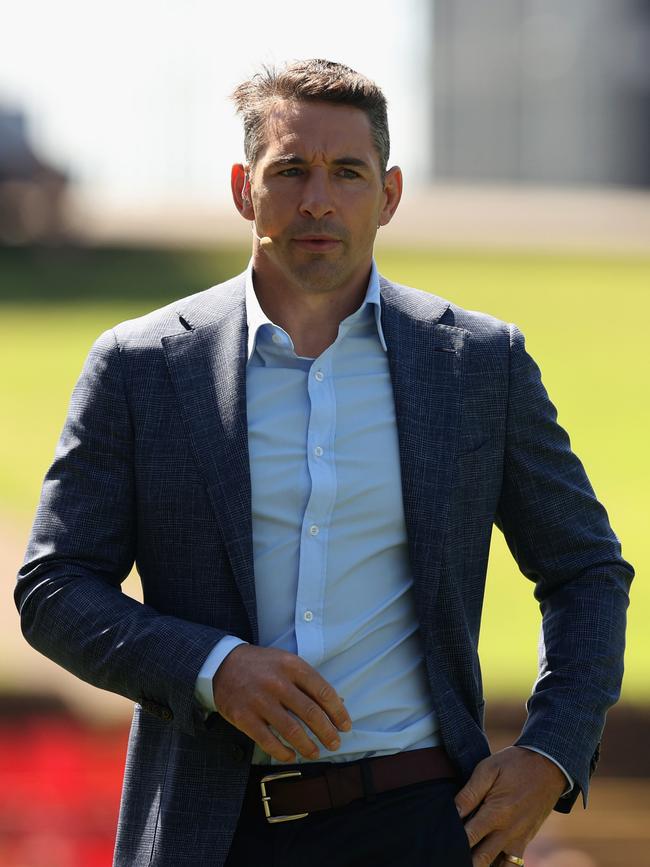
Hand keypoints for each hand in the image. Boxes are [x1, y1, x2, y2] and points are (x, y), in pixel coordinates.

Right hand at [212, 644, 351, 761]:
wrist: (222, 664)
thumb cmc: (262, 665)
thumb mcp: (287, 663)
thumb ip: (310, 681)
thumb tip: (339, 703)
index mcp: (292, 665)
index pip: (323, 692)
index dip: (338, 712)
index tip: (345, 726)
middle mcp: (278, 682)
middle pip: (311, 713)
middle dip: (327, 733)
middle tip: (335, 744)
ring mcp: (260, 700)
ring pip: (292, 731)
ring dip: (308, 746)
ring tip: (315, 753)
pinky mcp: (244, 717)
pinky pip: (268, 741)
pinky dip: (283, 753)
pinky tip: (291, 755)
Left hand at [454, 746, 567, 866]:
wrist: (549, 766)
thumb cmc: (515, 765)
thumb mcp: (489, 769)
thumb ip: (469, 793)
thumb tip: (452, 811)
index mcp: (496, 813)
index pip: (468, 837)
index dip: (452, 841)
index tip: (441, 842)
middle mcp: (508, 832)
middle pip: (482, 860)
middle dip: (464, 860)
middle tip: (450, 856)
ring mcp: (519, 840)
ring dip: (483, 866)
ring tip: (468, 861)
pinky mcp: (526, 841)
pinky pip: (513, 864)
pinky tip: (488, 863)